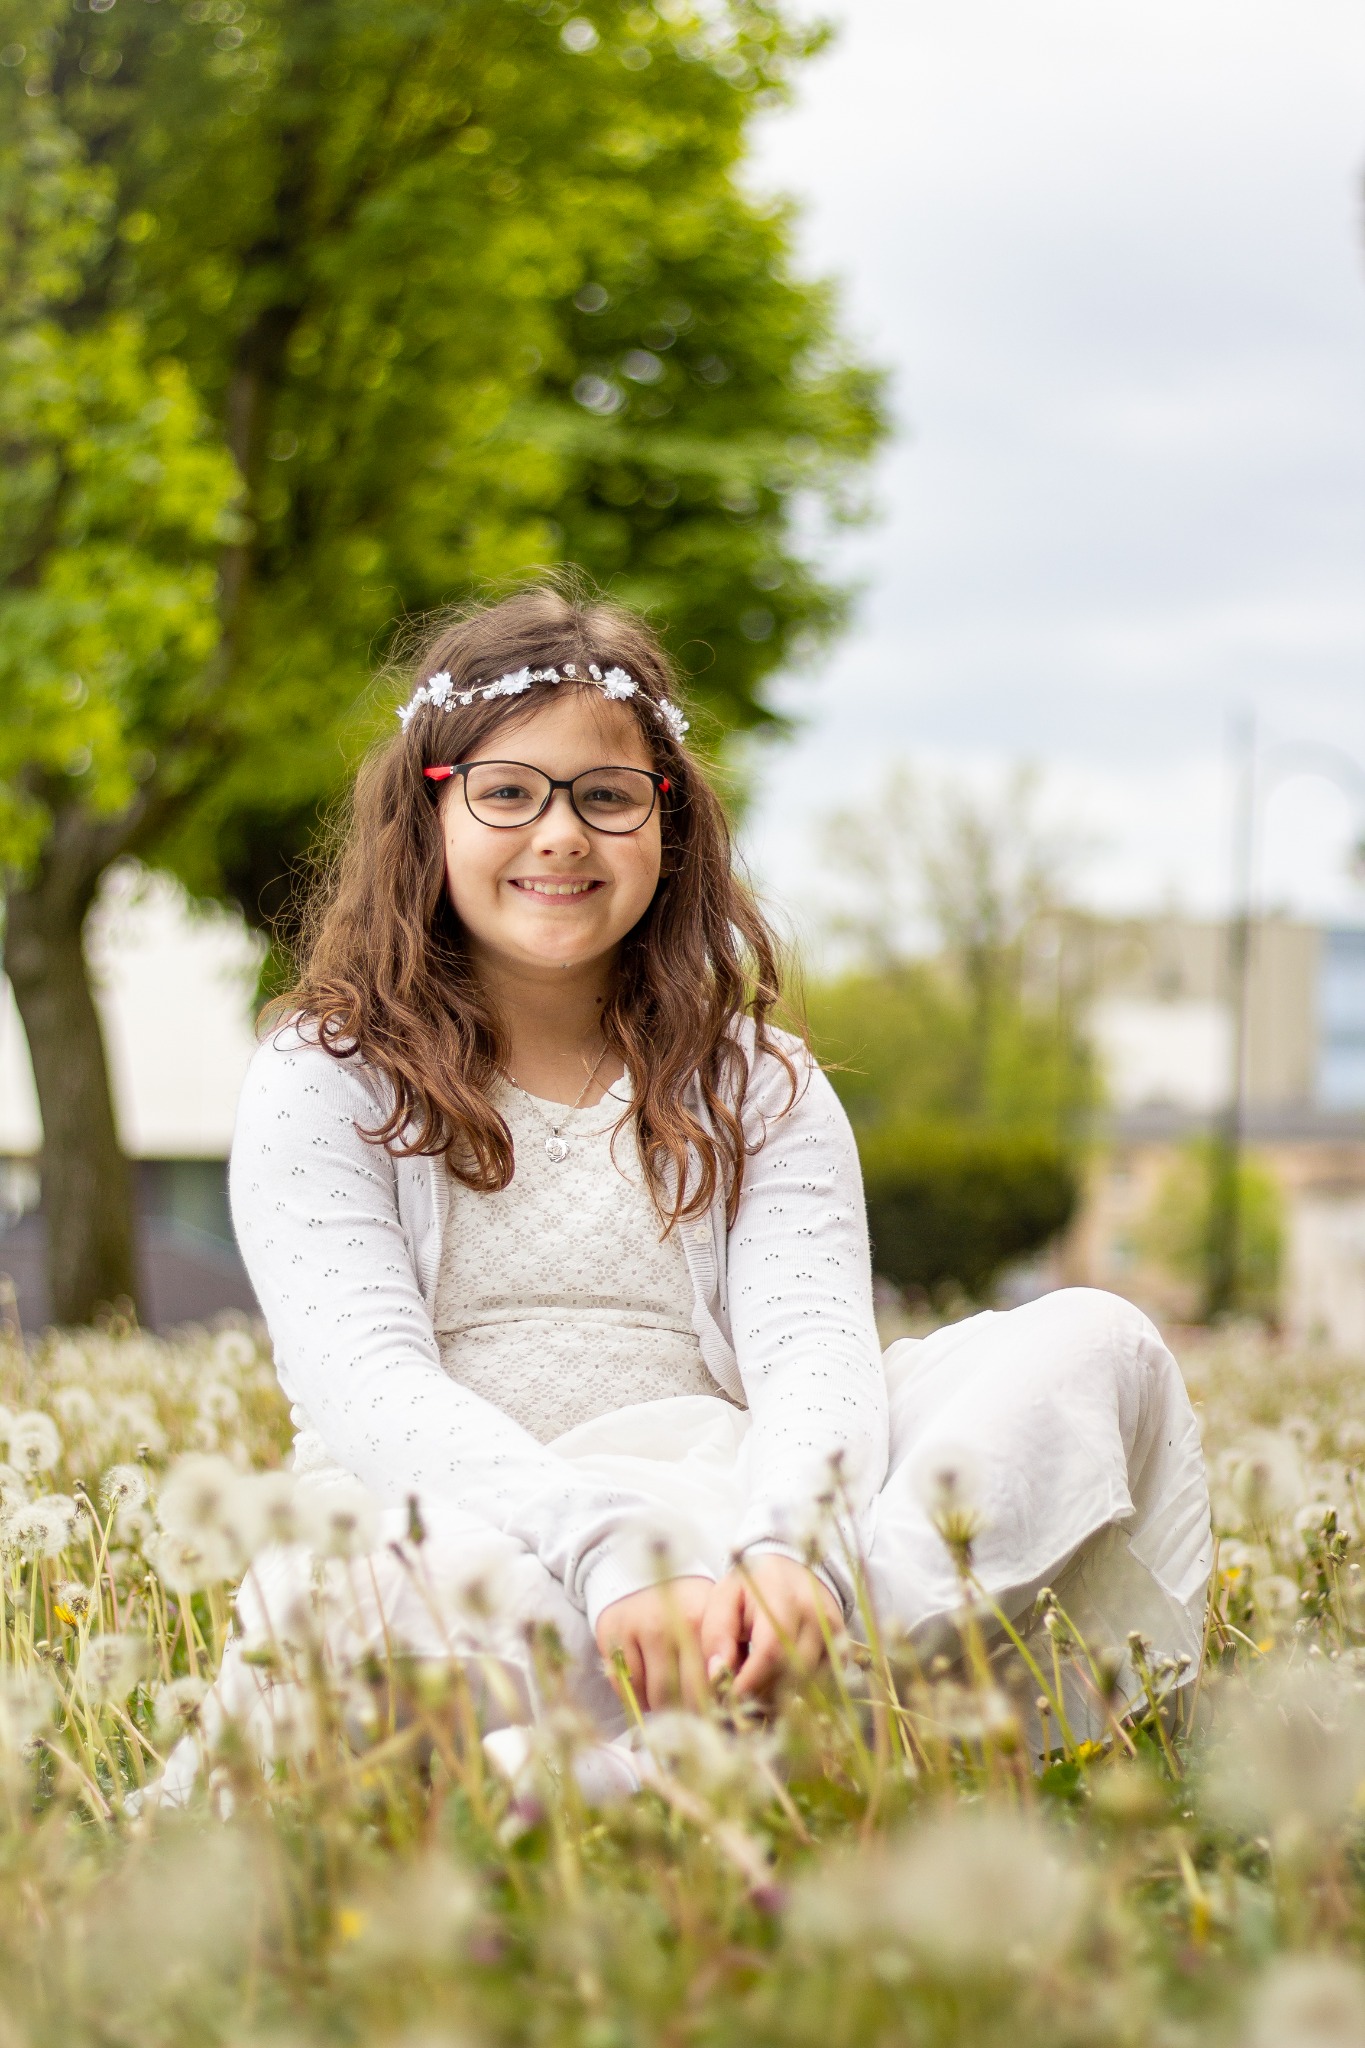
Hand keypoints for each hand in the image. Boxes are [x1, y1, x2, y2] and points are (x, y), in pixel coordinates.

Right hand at [594, 1576, 712, 1711]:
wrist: (641, 1566)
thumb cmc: (685, 1602)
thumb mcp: (711, 1617)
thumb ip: (723, 1655)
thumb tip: (729, 1702)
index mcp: (702, 1620)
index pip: (711, 1682)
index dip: (713, 1705)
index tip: (714, 1715)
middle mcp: (670, 1623)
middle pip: (683, 1694)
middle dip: (689, 1715)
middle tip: (692, 1719)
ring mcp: (638, 1628)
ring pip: (654, 1696)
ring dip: (663, 1708)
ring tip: (670, 1703)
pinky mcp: (612, 1634)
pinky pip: (626, 1688)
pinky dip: (637, 1698)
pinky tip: (646, 1690)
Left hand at [700, 1555, 842, 1701]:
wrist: (789, 1569)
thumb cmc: (750, 1587)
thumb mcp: (723, 1599)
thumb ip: (716, 1635)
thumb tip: (718, 1674)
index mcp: (779, 1594)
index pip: (771, 1649)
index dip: (751, 1681)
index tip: (730, 1699)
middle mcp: (813, 1611)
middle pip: (793, 1671)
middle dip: (764, 1692)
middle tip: (742, 1699)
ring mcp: (833, 1629)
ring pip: (810, 1681)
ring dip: (782, 1696)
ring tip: (759, 1690)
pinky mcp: (843, 1644)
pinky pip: (826, 1682)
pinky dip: (803, 1691)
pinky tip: (783, 1684)